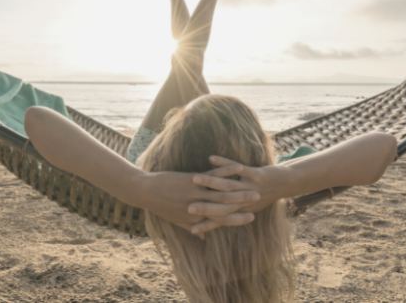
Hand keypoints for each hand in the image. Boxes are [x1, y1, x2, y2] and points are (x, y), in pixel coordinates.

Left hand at [138, 163, 259, 238]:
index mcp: (197, 218)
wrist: (146, 192)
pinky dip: (226, 171)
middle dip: (245, 204)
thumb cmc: (161, 206)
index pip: (222, 220)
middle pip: (226, 207)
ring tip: (255, 188)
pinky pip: (213, 175)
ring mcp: (197, 193)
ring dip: (241, 190)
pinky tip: (237, 168)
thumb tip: (201, 237)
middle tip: (260, 201)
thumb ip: (192, 228)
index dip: (238, 219)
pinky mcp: (192, 180)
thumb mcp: (177, 221)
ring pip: (223, 193)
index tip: (251, 217)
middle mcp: (199, 207)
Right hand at [188, 156, 286, 234]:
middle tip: (186, 205)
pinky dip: (224, 164)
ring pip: (227, 186)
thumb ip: (228, 216)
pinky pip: (238, 168)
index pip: (219, 219)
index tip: (188, 224)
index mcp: (241, 210)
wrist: (285, 184)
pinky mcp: (256, 175)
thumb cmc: (262, 196)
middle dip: (202, 205)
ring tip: (194, 179)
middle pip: (220, 204)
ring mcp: (250, 188)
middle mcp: (244, 201)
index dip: (204, 222)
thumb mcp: (247, 208)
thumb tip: (218, 227)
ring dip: (210, 182)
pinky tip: (211, 158)